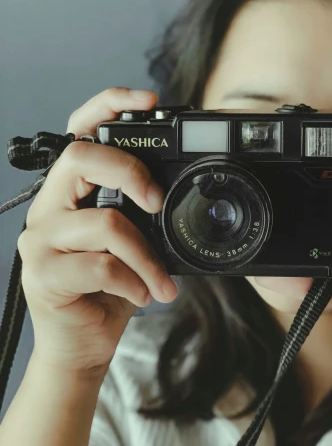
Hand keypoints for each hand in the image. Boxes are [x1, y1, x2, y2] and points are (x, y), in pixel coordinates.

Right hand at [18, 88, 178, 379]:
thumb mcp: (130, 243)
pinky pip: (102, 266)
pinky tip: (141, 295)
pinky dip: (135, 282)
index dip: (108, 105)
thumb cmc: (108, 291)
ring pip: (105, 224)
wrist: (83, 344)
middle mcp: (49, 208)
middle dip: (131, 172)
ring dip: (147, 257)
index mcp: (70, 193)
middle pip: (81, 158)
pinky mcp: (44, 275)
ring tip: (160, 282)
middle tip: (156, 202)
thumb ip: (139, 214)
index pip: (78, 131)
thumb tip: (176, 192)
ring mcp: (41, 241)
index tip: (148, 100)